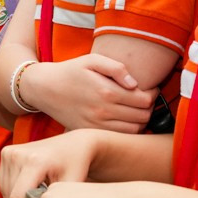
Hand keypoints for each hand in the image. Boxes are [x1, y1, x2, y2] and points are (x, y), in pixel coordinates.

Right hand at [1, 130, 101, 197]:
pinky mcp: (7, 152)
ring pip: (5, 191)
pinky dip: (12, 196)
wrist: (75, 144)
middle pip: (10, 196)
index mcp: (35, 161)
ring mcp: (10, 151)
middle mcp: (18, 154)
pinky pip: (4, 183)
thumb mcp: (71, 186)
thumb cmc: (76, 164)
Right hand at [24, 54, 156, 133]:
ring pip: (134, 131)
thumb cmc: (70, 71)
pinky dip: (128, 130)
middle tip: (145, 99)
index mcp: (107, 92)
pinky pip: (119, 137)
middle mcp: (103, 112)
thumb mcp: (92, 59)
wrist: (44, 88)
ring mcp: (96, 125)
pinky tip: (124, 119)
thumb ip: (116, 67)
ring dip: (141, 121)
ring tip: (136, 110)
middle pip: (143, 117)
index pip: (145, 100)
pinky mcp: (90, 132)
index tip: (150, 89)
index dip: (153, 94)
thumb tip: (134, 83)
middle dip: (149, 107)